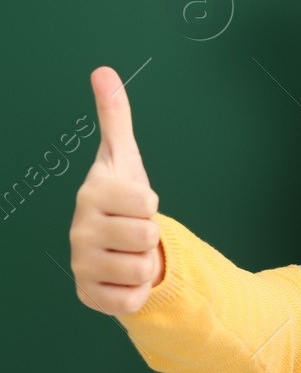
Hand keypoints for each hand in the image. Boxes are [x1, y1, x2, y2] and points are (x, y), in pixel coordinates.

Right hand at [70, 66, 162, 315]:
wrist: (119, 246)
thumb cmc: (124, 200)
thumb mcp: (124, 158)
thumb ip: (115, 116)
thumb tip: (103, 71)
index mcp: (91, 195)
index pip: (145, 201)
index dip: (150, 204)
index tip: (136, 203)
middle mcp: (78, 231)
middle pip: (146, 236)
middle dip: (151, 235)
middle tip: (135, 231)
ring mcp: (81, 265)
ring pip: (142, 269)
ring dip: (146, 264)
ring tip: (131, 253)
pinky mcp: (90, 297)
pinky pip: (131, 300)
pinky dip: (137, 293)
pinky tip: (124, 278)